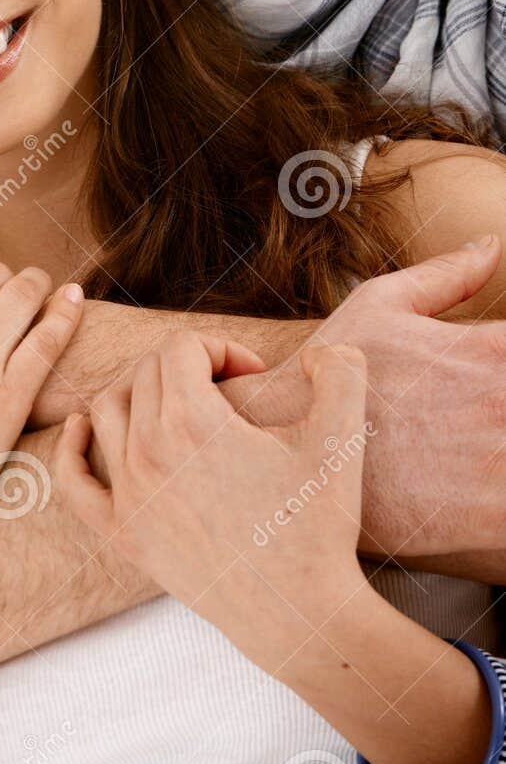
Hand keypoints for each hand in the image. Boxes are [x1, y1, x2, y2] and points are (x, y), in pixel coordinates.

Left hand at [55, 331, 369, 672]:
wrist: (299, 615)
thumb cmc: (317, 527)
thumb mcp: (342, 440)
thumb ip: (341, 373)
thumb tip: (327, 349)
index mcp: (193, 420)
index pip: (181, 347)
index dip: (220, 348)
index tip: (254, 377)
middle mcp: (149, 450)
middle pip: (145, 373)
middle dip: (187, 367)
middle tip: (228, 391)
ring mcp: (129, 494)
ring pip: (106, 411)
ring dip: (138, 392)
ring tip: (178, 402)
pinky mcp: (122, 533)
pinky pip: (75, 482)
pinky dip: (70, 447)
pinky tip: (81, 428)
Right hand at [236, 237, 505, 557]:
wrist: (279, 445)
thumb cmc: (329, 372)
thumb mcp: (379, 306)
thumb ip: (446, 275)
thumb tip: (490, 245)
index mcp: (492, 349)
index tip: (493, 385)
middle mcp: (503, 400)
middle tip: (484, 420)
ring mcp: (501, 463)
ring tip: (483, 454)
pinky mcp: (492, 518)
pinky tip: (484, 490)